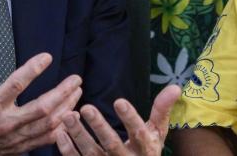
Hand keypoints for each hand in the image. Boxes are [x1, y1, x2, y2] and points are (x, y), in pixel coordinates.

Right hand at [0, 39, 82, 155]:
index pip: (15, 85)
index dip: (32, 69)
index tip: (47, 57)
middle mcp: (5, 124)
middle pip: (41, 108)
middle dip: (62, 93)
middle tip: (76, 79)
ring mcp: (14, 138)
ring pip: (48, 124)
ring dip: (66, 108)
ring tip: (77, 93)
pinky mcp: (18, 148)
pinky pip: (45, 140)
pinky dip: (61, 129)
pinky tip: (70, 117)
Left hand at [55, 84, 181, 155]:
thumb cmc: (146, 151)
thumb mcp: (157, 133)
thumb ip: (162, 110)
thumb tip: (175, 86)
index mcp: (146, 149)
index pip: (139, 134)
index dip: (130, 118)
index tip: (118, 101)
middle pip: (112, 144)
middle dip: (99, 126)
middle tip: (86, 108)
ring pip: (92, 154)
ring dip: (79, 135)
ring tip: (68, 116)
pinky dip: (68, 150)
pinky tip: (60, 133)